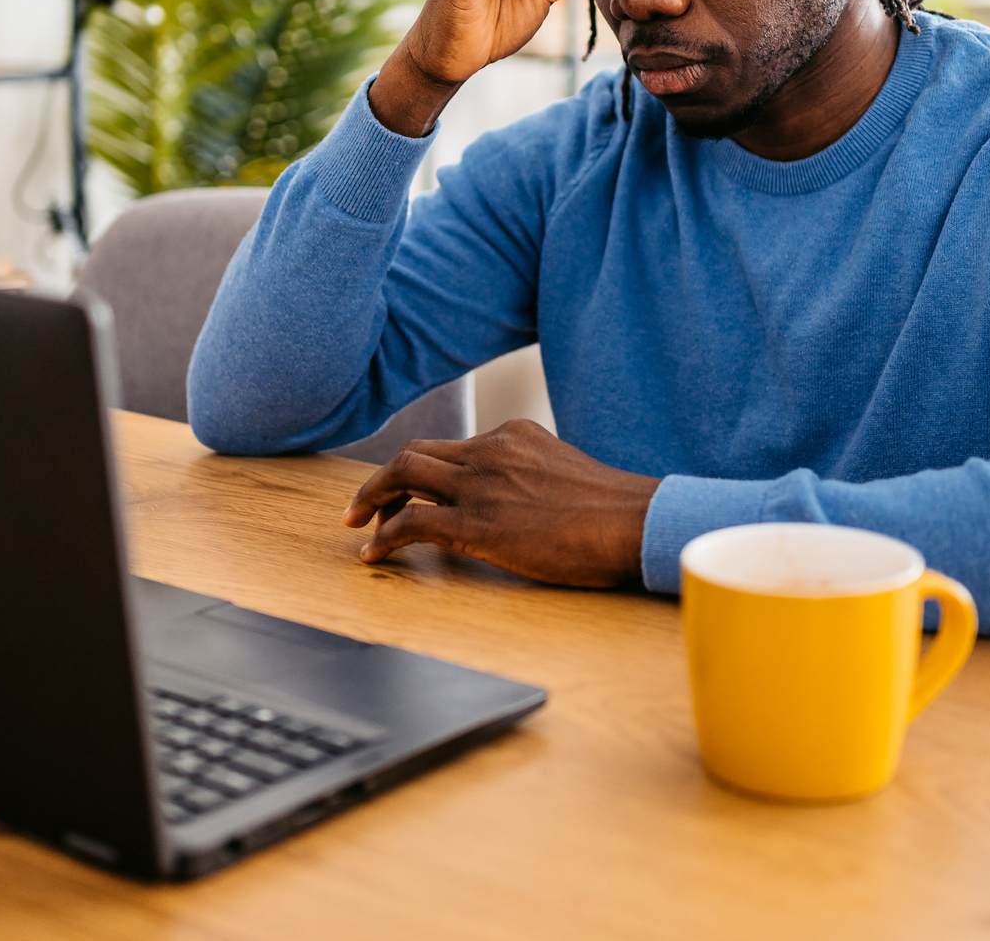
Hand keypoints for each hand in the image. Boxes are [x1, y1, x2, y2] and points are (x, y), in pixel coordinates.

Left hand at [341, 419, 658, 587]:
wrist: (634, 522)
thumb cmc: (614, 511)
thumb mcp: (567, 471)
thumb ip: (535, 474)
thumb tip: (523, 499)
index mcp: (513, 434)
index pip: (452, 447)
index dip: (423, 472)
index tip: (411, 492)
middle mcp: (490, 451)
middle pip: (415, 453)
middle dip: (382, 479)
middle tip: (362, 505)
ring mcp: (480, 485)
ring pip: (402, 475)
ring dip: (371, 499)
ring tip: (355, 524)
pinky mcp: (477, 524)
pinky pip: (412, 523)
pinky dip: (384, 537)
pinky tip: (374, 555)